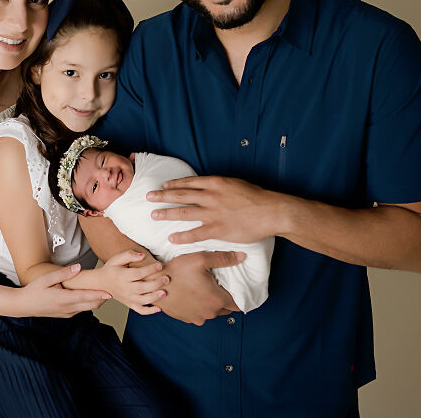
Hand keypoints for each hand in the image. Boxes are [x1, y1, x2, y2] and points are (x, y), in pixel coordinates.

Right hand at [17, 265, 110, 317]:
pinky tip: (90, 296)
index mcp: (63, 299)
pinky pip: (80, 309)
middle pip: (90, 305)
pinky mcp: (65, 315)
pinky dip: (88, 303)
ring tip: (104, 290)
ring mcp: (66, 313)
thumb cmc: (33, 290)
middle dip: (102, 298)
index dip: (98, 295)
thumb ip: (63, 274)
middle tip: (112, 288)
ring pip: (87, 308)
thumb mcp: (46, 279)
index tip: (110, 293)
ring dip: (96, 301)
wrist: (23, 306)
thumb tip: (78, 268)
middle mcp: (67, 309)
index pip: (85, 297)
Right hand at [95, 250, 167, 314]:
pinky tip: (159, 308)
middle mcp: (125, 288)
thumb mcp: (116, 259)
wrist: (101, 282)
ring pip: (143, 300)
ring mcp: (128, 298)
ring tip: (164, 292)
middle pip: (142, 288)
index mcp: (122, 276)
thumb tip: (143, 256)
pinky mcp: (129, 304)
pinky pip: (140, 310)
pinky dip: (150, 311)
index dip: (150, 270)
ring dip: (155, 297)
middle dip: (156, 284)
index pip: (138, 273)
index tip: (160, 266)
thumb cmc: (111, 269)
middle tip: (166, 278)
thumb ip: (129, 255)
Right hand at [148, 251, 243, 324]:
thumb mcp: (201, 259)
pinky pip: (198, 314)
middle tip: (219, 286)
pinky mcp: (186, 318)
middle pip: (226, 309)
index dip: (240, 296)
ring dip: (211, 304)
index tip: (236, 288)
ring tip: (204, 290)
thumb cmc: (177, 271)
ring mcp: (197, 317)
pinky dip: (199, 307)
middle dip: (225, 299)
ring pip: (211, 312)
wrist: (154, 283)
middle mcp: (209, 313)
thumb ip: (223, 258)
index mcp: (217, 300)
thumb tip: (242, 257)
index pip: (239, 304)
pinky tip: (193, 295)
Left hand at [149, 175, 283, 243]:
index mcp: (216, 183)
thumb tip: (208, 187)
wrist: (271, 211)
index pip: (189, 182)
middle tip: (149, 197)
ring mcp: (213, 213)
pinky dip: (182, 236)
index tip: (163, 185)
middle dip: (163, 196)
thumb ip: (219, 187)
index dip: (174, 184)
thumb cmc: (256, 197)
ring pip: (184, 212)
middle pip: (181, 195)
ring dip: (167, 213)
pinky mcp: (218, 229)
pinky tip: (171, 237)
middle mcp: (211, 196)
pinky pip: (195, 233)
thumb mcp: (235, 184)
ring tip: (154, 214)